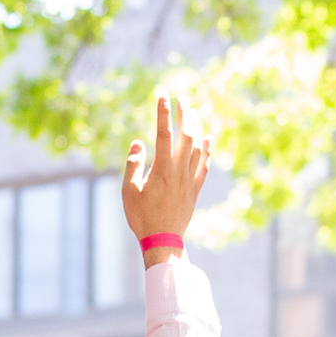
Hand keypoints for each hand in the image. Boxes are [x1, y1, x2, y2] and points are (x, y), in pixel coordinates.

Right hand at [122, 94, 210, 250]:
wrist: (163, 240)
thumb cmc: (142, 216)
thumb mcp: (128, 190)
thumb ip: (133, 164)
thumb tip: (138, 143)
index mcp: (162, 169)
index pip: (164, 134)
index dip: (164, 113)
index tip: (163, 96)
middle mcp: (179, 170)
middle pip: (186, 135)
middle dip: (185, 115)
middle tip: (183, 99)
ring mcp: (190, 179)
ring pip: (197, 147)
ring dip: (196, 127)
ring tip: (193, 112)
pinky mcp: (195, 188)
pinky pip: (204, 164)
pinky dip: (206, 149)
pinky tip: (207, 138)